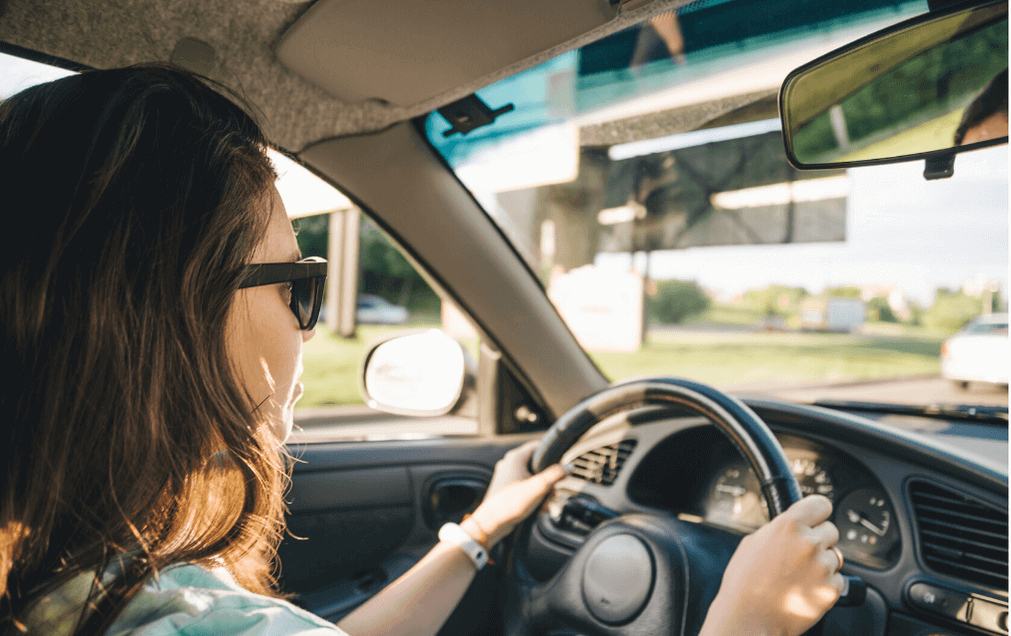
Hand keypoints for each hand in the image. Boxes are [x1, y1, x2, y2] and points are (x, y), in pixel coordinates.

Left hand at [463, 441, 565, 546]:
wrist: (491, 523)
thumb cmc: (510, 504)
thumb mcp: (538, 487)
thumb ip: (555, 475)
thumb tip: (569, 467)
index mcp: (515, 457)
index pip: (538, 446)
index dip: (551, 455)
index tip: (560, 465)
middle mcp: (509, 464)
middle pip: (537, 466)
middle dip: (548, 481)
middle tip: (552, 492)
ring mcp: (507, 477)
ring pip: (532, 479)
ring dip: (542, 491)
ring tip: (545, 504)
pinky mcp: (507, 489)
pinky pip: (525, 488)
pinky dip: (533, 496)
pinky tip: (538, 508)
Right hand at [701, 495, 844, 635]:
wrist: (749, 617)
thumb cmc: (744, 583)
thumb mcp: (753, 542)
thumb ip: (779, 529)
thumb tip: (793, 524)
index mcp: (788, 525)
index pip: (821, 504)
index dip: (817, 512)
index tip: (815, 518)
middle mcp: (809, 543)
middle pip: (831, 530)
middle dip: (819, 540)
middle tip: (801, 554)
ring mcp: (823, 567)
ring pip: (836, 555)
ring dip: (823, 562)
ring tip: (799, 575)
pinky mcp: (831, 589)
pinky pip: (838, 579)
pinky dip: (825, 583)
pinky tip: (804, 588)